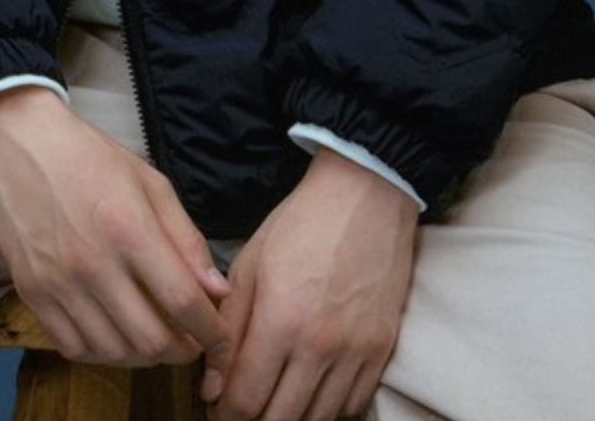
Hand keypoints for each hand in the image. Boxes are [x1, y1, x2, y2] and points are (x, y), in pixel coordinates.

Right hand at [0, 87, 231, 365]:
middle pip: (150, 340)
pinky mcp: (31, 293)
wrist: (18, 144)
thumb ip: (186, 238)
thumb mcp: (149, 182)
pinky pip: (73, 347)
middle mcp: (93, 263)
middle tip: (191, 340)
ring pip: (113, 351)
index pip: (182, 301)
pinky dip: (102, 352)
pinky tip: (115, 335)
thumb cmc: (89, 157)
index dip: (211, 330)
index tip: (221, 337)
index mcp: (129, 228)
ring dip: (143, 356)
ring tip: (156, 338)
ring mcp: (58, 283)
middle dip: (182, 350)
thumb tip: (217, 290)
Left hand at [203, 148, 417, 420]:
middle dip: (253, 420)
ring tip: (272, 397)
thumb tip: (211, 386)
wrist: (365, 197)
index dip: (224, 414)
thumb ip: (229, 329)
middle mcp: (320, 346)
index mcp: (280, 320)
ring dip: (290, 416)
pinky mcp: (382, 351)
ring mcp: (356, 353)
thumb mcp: (249, 265)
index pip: (245, 400)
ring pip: (318, 420)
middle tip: (239, 406)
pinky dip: (327, 406)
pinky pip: (351, 405)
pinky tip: (309, 386)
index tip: (216, 408)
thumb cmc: (300, 224)